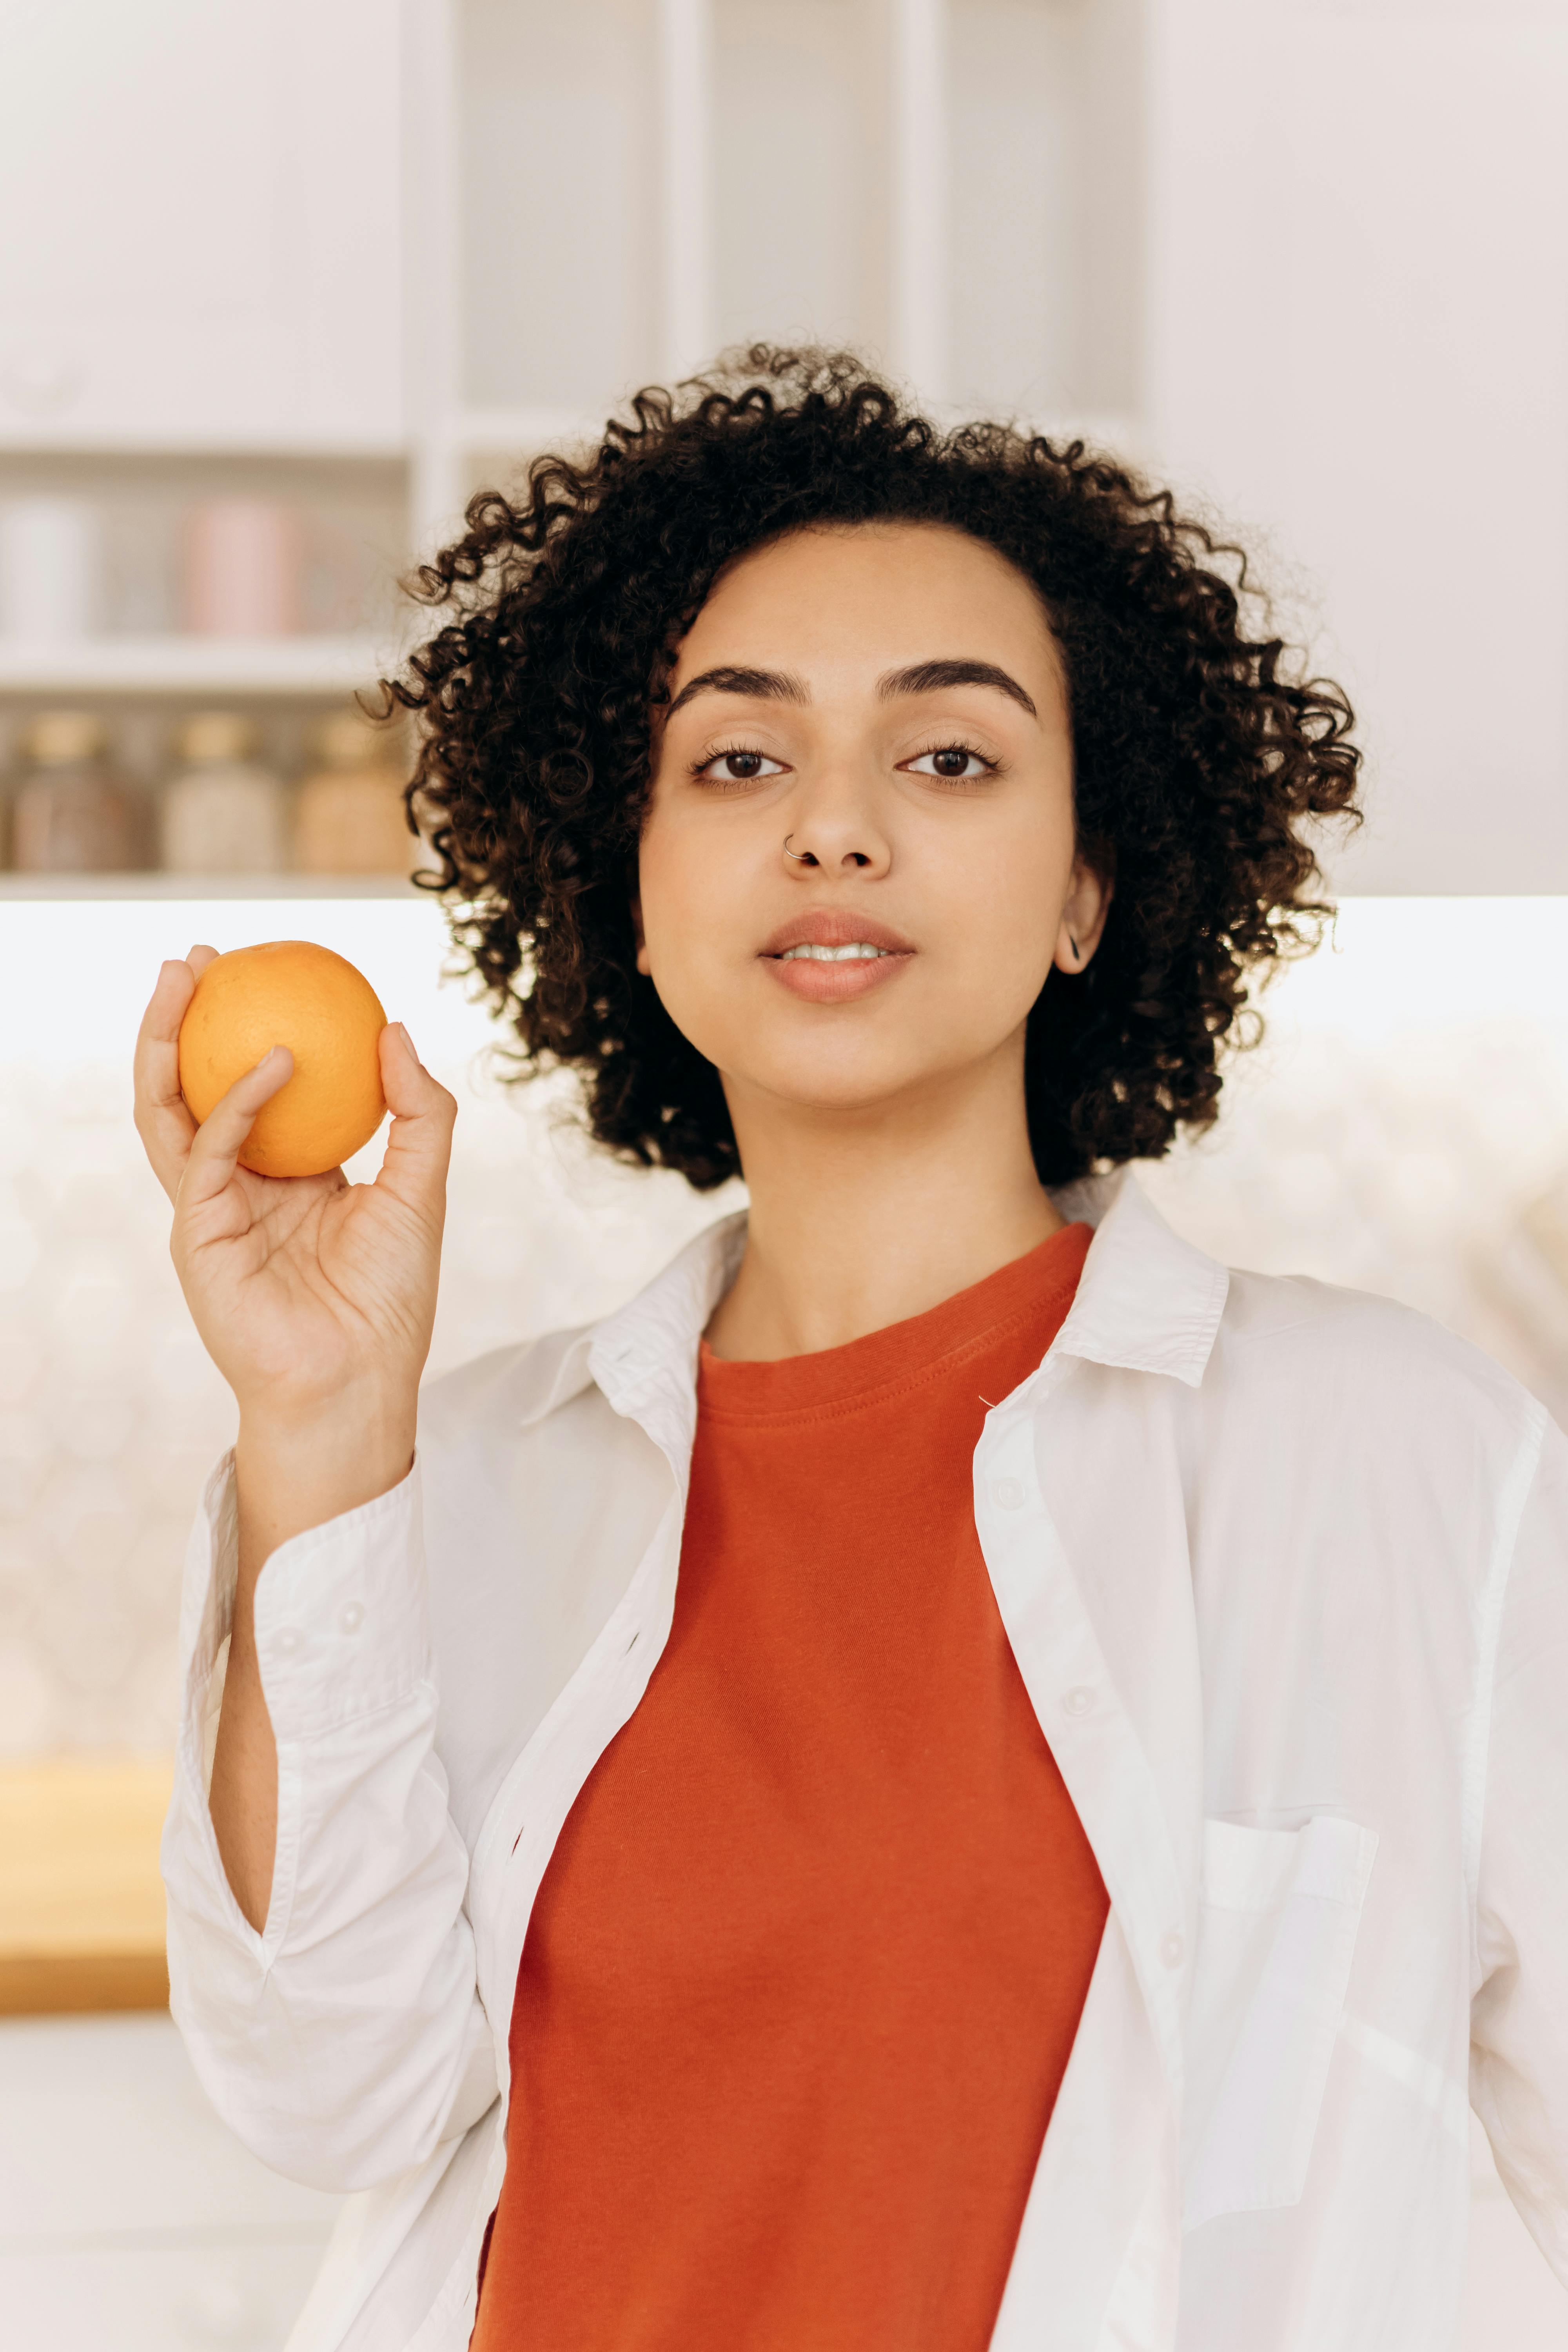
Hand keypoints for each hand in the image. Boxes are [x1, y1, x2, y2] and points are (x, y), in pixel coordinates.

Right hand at [134, 947, 455, 1445]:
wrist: (360, 1379)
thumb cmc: (391, 1298)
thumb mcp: (421, 1188)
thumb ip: (418, 1113)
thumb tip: (395, 1029)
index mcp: (286, 1179)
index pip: (253, 1091)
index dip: (245, 1032)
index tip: (260, 973)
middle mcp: (240, 1188)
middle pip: (192, 1088)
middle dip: (179, 1021)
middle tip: (194, 958)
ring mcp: (211, 1210)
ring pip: (169, 1110)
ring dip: (166, 1041)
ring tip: (180, 978)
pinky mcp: (200, 1232)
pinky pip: (208, 1150)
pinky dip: (236, 1100)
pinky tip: (272, 1060)